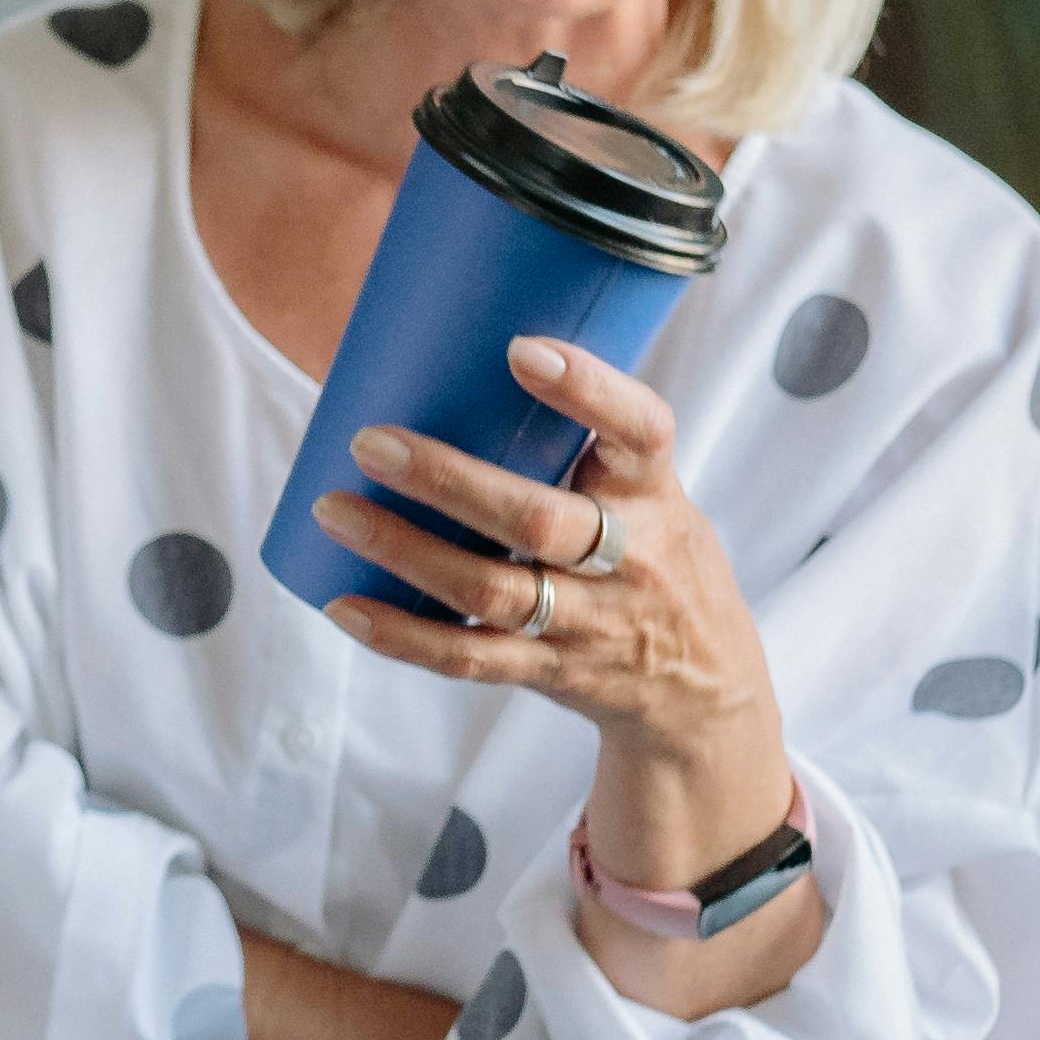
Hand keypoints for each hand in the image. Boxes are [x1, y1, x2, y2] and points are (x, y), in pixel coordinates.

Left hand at [308, 333, 794, 899]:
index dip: (588, 389)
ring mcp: (588, 622)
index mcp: (656, 492)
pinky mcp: (550, 671)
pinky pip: (469, 657)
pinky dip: (401, 635)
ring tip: (333, 510)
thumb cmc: (655, 558)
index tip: (520, 350)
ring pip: (490, 589)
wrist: (705, 690)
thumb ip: (583, 443)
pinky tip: (344, 606)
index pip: (642, 430)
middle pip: (537, 519)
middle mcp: (630, 558)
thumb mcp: (653, 494)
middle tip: (371, 441)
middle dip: (448, 480)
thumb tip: (456, 357)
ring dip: (403, 550)